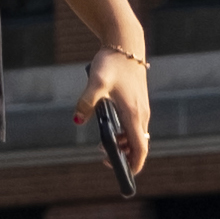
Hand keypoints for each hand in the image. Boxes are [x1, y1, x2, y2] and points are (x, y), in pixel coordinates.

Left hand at [75, 41, 153, 175]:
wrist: (126, 44)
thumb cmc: (112, 63)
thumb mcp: (96, 82)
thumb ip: (86, 102)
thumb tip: (78, 121)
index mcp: (134, 114)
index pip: (141, 149)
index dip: (135, 165)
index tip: (124, 174)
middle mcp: (142, 115)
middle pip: (139, 145)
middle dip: (124, 156)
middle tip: (103, 157)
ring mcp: (142, 109)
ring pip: (137, 136)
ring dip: (124, 145)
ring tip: (103, 145)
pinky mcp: (139, 103)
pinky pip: (135, 126)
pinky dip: (125, 133)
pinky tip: (111, 128)